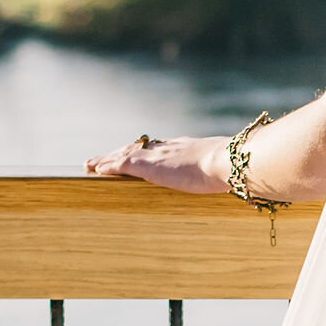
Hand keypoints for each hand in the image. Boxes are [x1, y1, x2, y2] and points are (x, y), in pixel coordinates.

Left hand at [85, 131, 227, 188]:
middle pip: (134, 148)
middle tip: (101, 159)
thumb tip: (235, 178)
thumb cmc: (229, 168)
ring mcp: (156, 155)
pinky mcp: (148, 166)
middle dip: (117, 153)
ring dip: (105, 159)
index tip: (131, 153)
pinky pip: (122, 164)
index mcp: (183, 147)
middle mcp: (165, 147)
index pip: (155, 148)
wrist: (223, 163)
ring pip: (123, 154)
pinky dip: (109, 166)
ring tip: (90, 164)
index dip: (140, 151)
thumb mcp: (221, 167)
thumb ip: (218, 170)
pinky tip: (97, 170)